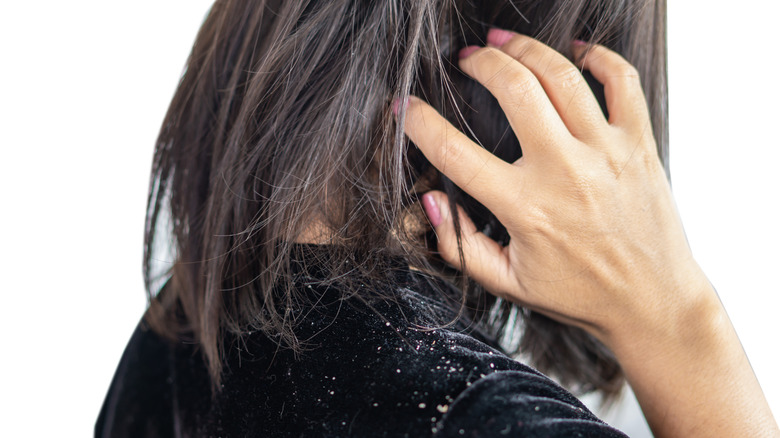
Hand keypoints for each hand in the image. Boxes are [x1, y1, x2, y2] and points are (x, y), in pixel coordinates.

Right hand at [399, 28, 779, 436]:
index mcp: (525, 208)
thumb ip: (459, 246)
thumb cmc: (580, 295)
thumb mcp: (508, 284)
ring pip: (561, 74)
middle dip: (480, 62)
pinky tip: (575, 51)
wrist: (655, 304)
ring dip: (526, 48)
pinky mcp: (639, 144)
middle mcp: (564, 172)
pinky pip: (622, 81)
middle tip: (466, 59)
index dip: (418, 122)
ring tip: (504, 42)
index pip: (454, 152)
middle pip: (513, 88)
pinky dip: (599, 55)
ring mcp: (606, 152)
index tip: (404, 107)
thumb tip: (430, 202)